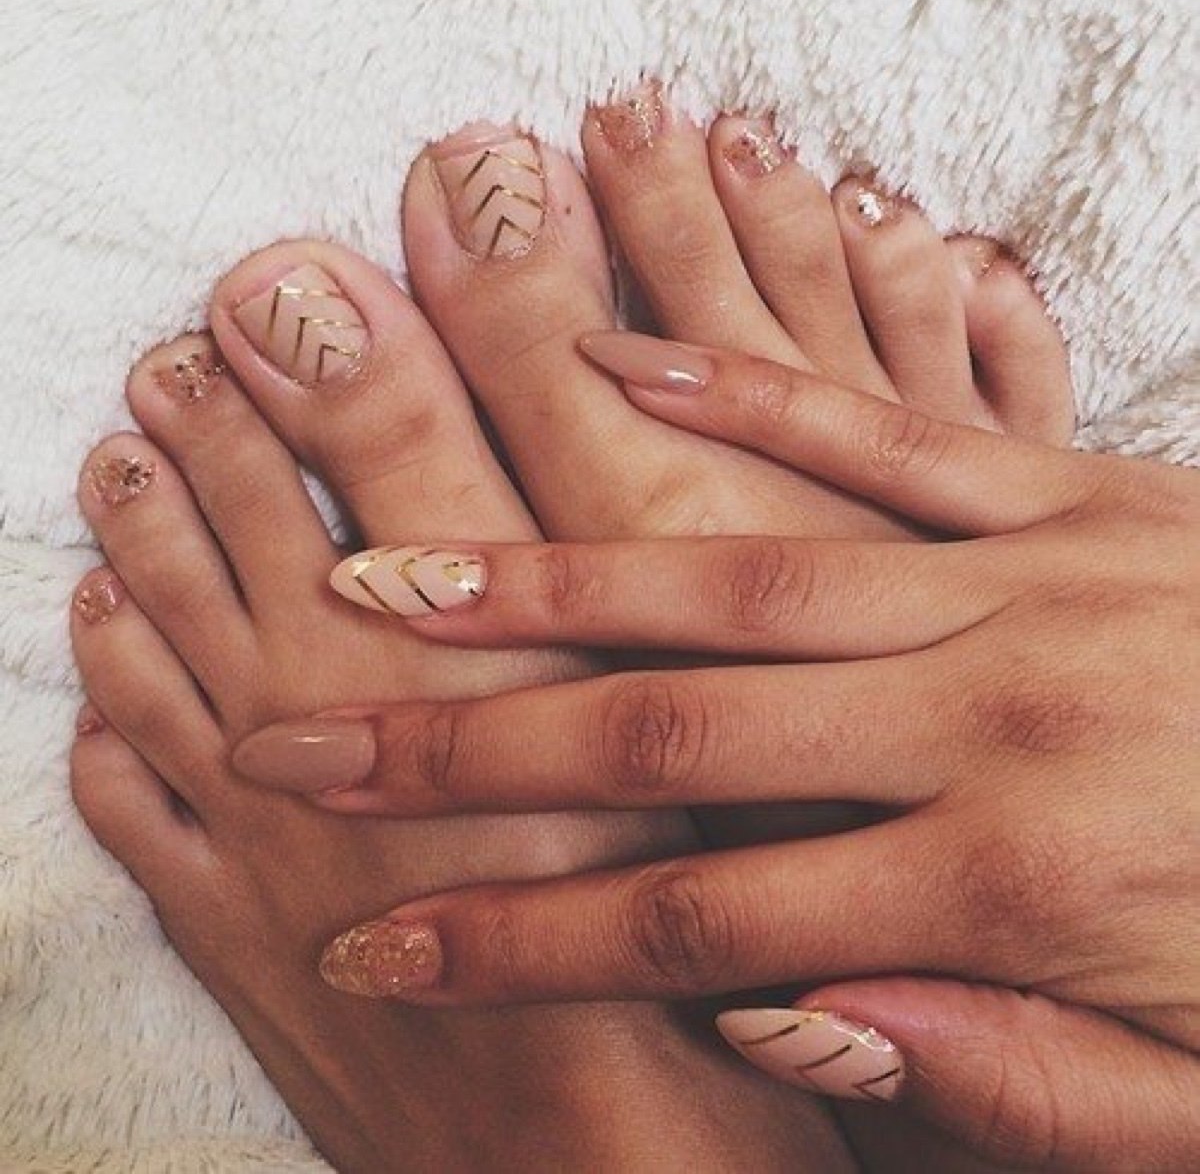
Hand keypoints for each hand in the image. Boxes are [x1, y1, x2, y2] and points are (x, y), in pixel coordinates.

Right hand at [235, 335, 1199, 1168]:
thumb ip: (988, 1077)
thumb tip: (773, 1023)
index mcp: (1015, 882)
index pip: (700, 928)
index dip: (521, 947)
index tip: (380, 945)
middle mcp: (987, 708)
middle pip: (668, 734)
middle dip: (465, 749)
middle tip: (307, 731)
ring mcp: (1022, 576)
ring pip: (733, 566)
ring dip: (548, 572)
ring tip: (396, 567)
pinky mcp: (1068, 490)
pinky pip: (873, 429)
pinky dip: (737, 399)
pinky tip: (615, 363)